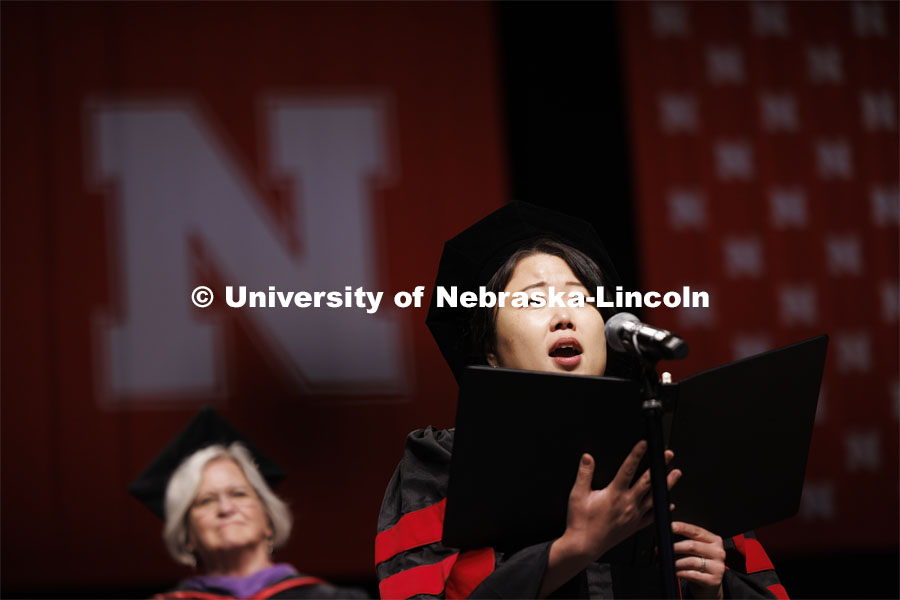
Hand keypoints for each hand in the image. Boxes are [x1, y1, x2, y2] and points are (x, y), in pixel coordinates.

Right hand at [565, 440, 680, 559]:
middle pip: (647, 481)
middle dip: (659, 466)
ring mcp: (633, 516)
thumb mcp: (577, 494)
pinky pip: (653, 516)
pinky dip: (662, 509)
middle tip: (668, 455)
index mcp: (614, 494)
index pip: (628, 469)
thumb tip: (587, 458)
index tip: (645, 444)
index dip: (637, 454)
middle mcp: (627, 504)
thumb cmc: (580, 522)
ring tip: (676, 474)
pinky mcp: (634, 526)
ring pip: (655, 497)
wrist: (584, 545)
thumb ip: (584, 474)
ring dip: (667, 485)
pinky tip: (669, 504)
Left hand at [672, 521, 725, 599]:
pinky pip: (692, 574)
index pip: (696, 531)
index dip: (682, 528)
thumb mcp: (697, 550)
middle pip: (692, 546)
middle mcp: (718, 552)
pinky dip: (680, 572)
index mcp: (714, 540)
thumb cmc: (700, 563)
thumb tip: (668, 535)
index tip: (671, 526)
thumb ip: (687, 541)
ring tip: (666, 562)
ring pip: (691, 561)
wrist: (710, 586)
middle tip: (661, 549)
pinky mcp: (713, 580)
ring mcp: (717, 567)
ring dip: (675, 562)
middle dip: (674, 547)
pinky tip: (674, 571)